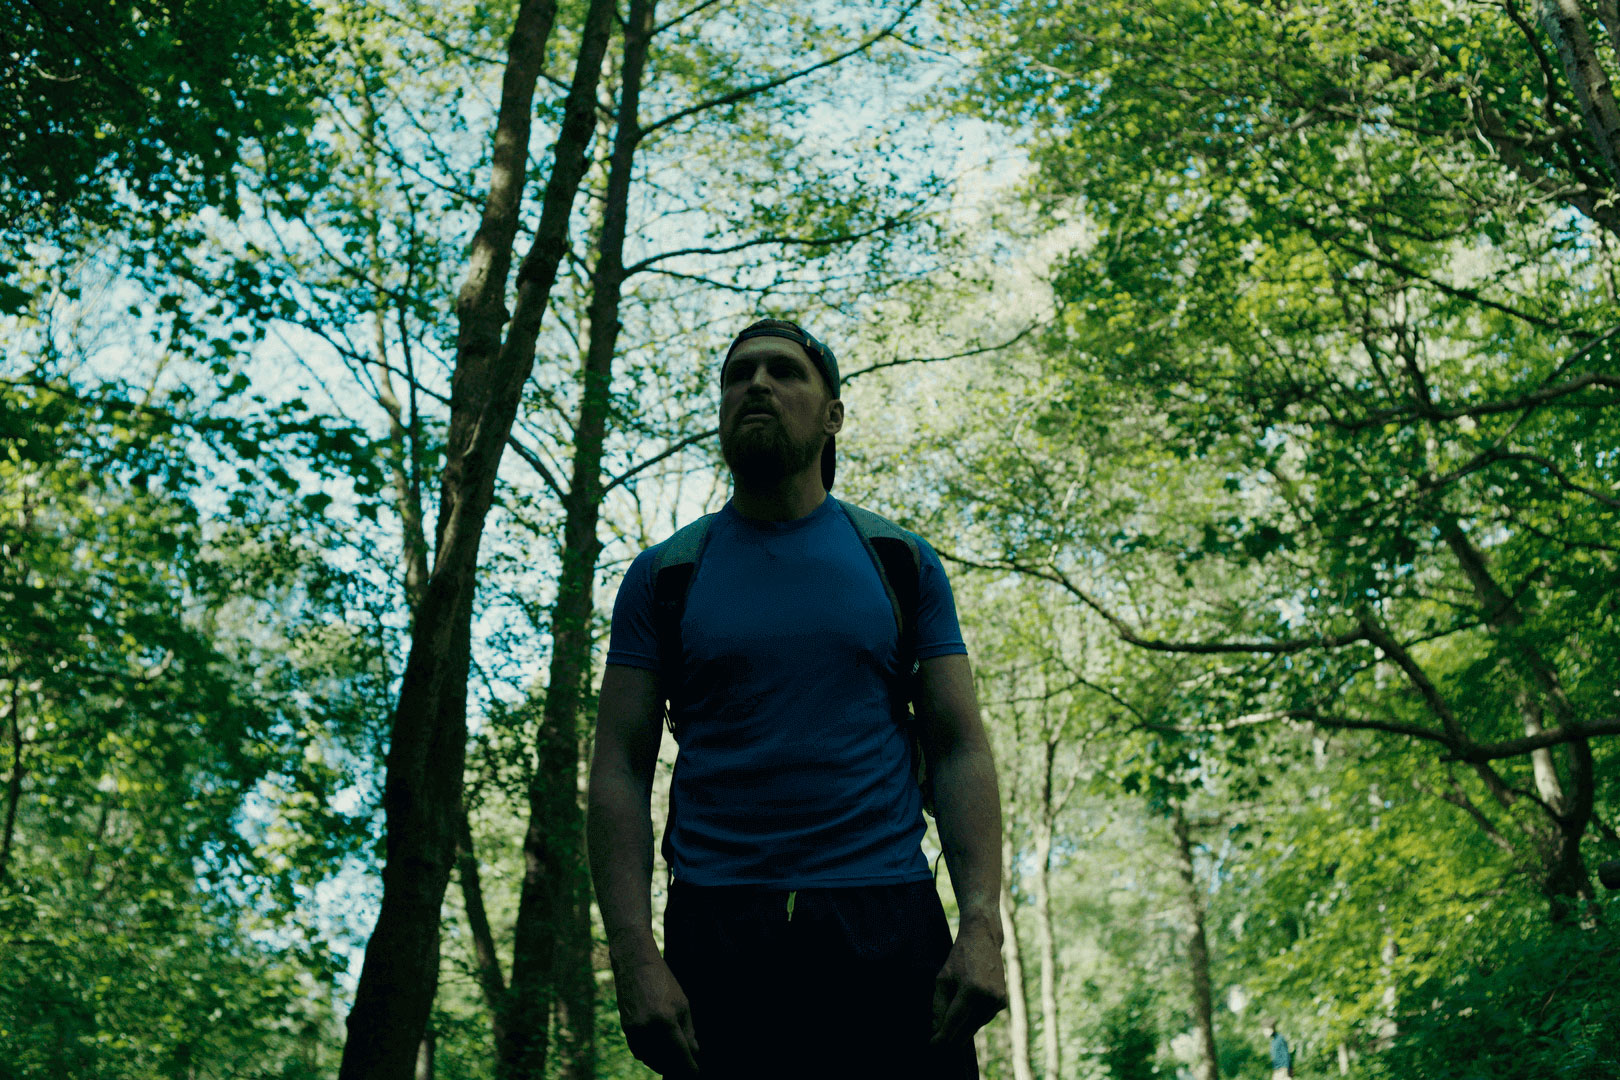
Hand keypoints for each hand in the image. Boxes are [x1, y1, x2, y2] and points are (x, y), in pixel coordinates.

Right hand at [613, 955, 699, 1076]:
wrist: (635, 965)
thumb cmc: (663, 982)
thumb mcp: (682, 1004)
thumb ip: (688, 1030)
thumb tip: (694, 1051)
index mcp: (666, 1021)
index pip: (681, 1054)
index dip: (689, 1066)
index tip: (695, 1072)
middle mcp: (648, 1029)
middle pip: (665, 1061)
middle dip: (677, 1067)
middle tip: (686, 1068)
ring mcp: (635, 1031)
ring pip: (651, 1059)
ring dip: (663, 1064)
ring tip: (674, 1063)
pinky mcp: (626, 1029)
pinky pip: (639, 1052)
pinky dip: (649, 1056)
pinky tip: (658, 1054)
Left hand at [930, 921, 1007, 1046]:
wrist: (984, 940)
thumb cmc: (959, 958)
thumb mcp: (943, 979)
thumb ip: (939, 1005)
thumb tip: (937, 1029)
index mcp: (972, 990)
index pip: (954, 1021)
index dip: (942, 1036)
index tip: (932, 1046)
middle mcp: (988, 997)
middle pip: (966, 1027)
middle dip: (951, 1037)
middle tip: (938, 1046)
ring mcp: (998, 1000)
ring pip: (976, 1024)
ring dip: (963, 1029)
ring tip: (949, 1031)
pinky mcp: (1002, 1001)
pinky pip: (984, 1018)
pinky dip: (973, 1020)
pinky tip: (964, 1019)